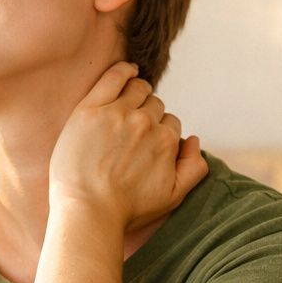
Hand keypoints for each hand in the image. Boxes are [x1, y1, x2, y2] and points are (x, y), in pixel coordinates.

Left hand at [48, 62, 208, 231]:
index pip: (170, 123)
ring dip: (136, 93)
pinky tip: (126, 71)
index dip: (158, 132)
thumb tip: (193, 140)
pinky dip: (123, 70)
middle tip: (131, 131)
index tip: (144, 144)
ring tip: (126, 104)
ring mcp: (117, 113)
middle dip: (148, 114)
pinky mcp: (91, 109)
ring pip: (137, 89)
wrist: (87, 212)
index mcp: (166, 140)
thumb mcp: (173, 197)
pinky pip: (113, 76)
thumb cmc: (127, 210)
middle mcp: (145, 123)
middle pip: (154, 105)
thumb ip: (194, 168)